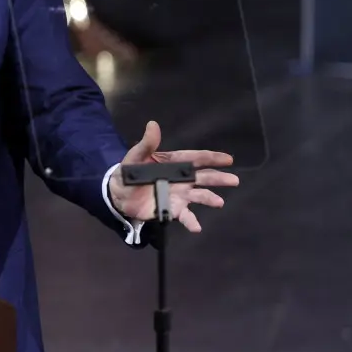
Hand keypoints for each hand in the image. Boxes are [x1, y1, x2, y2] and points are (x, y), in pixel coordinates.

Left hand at [108, 120, 238, 232]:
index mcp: (174, 163)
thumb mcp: (135, 156)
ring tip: (219, 202)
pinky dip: (191, 221)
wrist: (118, 194)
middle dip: (218, 178)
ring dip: (209, 199)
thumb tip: (152, 124)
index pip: (196, 159)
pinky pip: (184, 216)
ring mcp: (178, 195)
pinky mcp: (172, 209)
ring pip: (198, 196)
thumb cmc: (130, 172)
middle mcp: (181, 179)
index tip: (228, 159)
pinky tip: (196, 227)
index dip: (211, 158)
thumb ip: (146, 144)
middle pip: (203, 177)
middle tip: (234, 180)